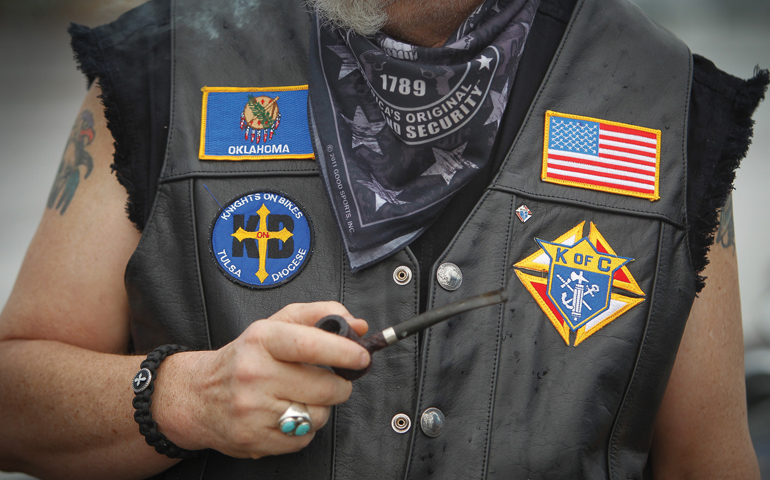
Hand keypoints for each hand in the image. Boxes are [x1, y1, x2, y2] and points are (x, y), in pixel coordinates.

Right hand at [155, 302, 369, 458]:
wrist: (198, 396)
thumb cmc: (245, 357)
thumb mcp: (276, 324)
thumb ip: (319, 316)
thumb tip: (358, 326)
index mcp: (262, 339)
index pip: (310, 344)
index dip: (343, 352)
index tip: (361, 356)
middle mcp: (254, 372)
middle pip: (324, 387)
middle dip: (338, 385)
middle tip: (329, 380)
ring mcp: (253, 408)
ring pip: (318, 415)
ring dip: (319, 408)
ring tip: (299, 397)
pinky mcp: (254, 439)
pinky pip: (303, 438)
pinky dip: (303, 429)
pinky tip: (286, 415)